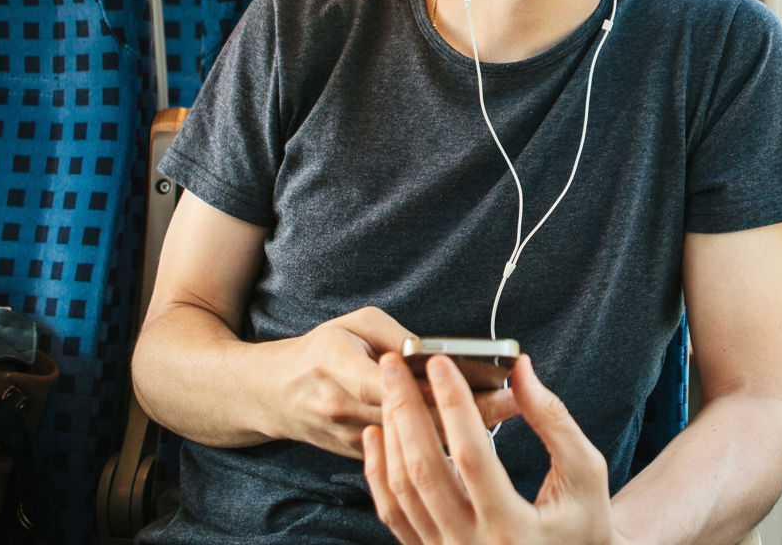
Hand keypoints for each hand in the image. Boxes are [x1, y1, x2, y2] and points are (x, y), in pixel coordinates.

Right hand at [257, 308, 519, 457]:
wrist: (268, 394)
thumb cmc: (317, 350)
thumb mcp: (352, 325)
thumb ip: (397, 337)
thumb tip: (440, 353)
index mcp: (333, 364)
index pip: (390, 381)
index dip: (437, 384)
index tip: (482, 377)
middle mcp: (339, 406)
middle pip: (410, 416)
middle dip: (465, 410)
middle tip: (513, 399)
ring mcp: (344, 438)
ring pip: (411, 440)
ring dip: (459, 428)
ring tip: (504, 413)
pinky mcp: (353, 457)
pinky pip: (401, 452)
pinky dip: (438, 442)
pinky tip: (472, 433)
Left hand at [364, 352, 626, 544]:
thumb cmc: (585, 522)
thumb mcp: (585, 471)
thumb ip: (553, 419)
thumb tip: (520, 370)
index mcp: (514, 529)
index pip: (472, 456)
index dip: (454, 405)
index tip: (440, 362)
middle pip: (424, 471)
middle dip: (406, 410)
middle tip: (396, 365)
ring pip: (402, 491)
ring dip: (392, 435)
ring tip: (390, 390)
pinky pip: (394, 514)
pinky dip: (379, 472)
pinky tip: (378, 434)